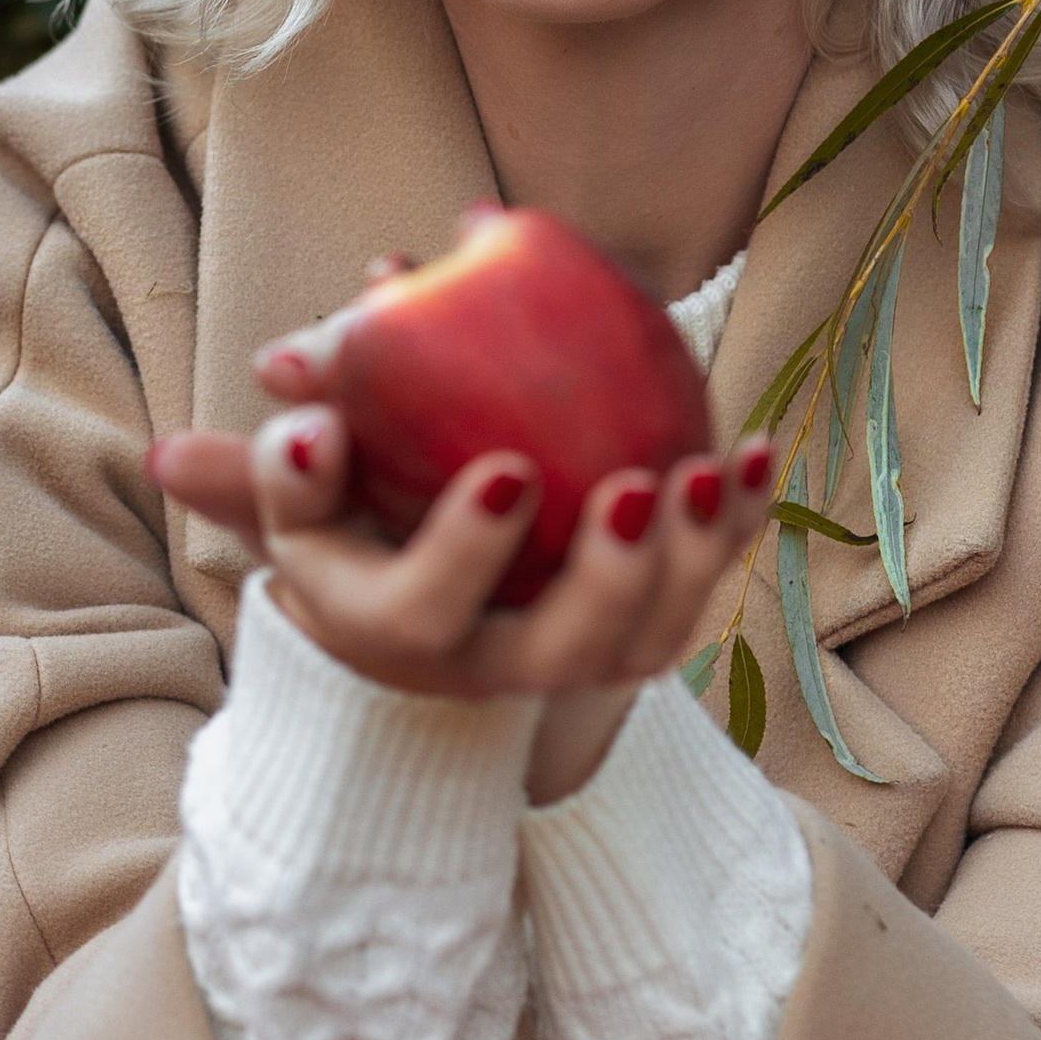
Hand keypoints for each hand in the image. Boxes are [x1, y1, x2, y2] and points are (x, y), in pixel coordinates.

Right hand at [147, 394, 776, 779]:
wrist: (412, 598)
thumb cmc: (350, 518)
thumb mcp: (305, 491)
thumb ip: (291, 441)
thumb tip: (285, 377)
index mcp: (394, 629)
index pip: (423, 612)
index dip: (466, 550)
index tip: (508, 470)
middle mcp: (491, 662)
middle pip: (563, 654)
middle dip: (610, 578)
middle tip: (637, 487)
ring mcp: (574, 656)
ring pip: (647, 641)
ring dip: (690, 559)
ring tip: (708, 470)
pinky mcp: (636, 626)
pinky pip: (696, 589)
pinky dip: (734, 526)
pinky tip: (756, 451)